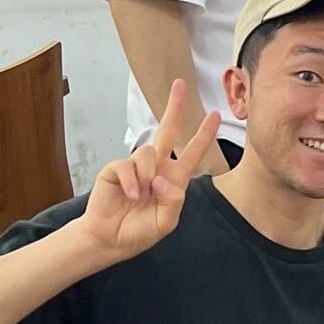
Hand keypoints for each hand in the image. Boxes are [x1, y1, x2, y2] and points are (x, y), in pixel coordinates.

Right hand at [83, 82, 220, 259]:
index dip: (203, 134)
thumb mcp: (165, 223)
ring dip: (147, 174)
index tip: (214, 115)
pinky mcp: (116, 169)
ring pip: (148, 151)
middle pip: (167, 131)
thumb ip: (173, 203)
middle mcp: (156, 168)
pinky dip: (131, 181)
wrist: (109, 239)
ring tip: (140, 195)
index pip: (192, 152)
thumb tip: (163, 179)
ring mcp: (136, 167)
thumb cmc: (138, 231)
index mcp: (173, 179)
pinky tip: (129, 194)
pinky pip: (127, 165)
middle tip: (180, 84)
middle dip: (174, 107)